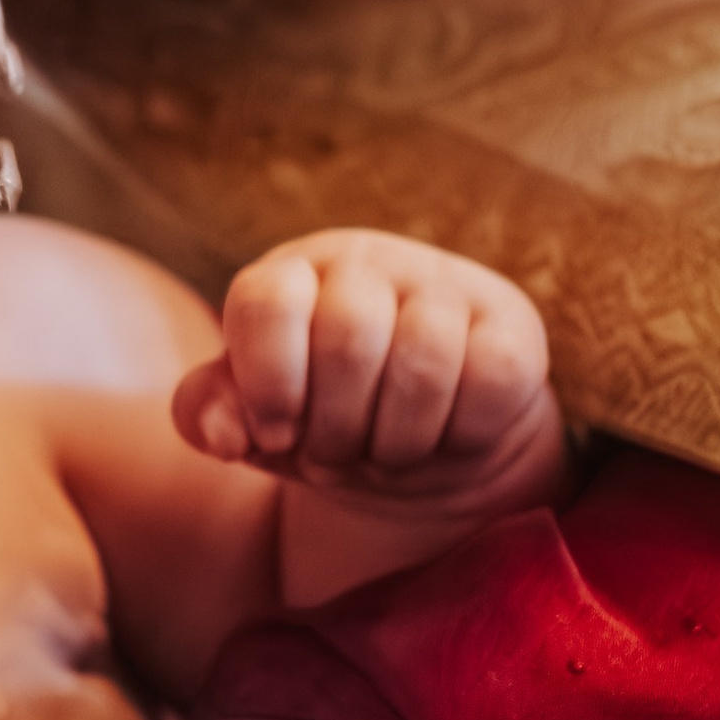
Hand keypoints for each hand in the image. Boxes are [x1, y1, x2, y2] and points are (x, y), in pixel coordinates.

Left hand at [172, 230, 565, 513]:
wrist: (418, 448)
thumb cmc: (319, 421)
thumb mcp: (253, 419)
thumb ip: (209, 413)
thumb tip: (224, 433)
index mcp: (292, 274)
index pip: (267, 301)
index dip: (267, 383)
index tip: (276, 434)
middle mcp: (366, 262)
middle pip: (348, 337)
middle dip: (336, 427)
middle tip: (336, 457)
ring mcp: (443, 284)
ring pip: (425, 359)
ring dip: (398, 439)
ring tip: (384, 454)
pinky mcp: (510, 322)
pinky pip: (491, 377)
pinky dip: (461, 432)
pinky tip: (445, 439)